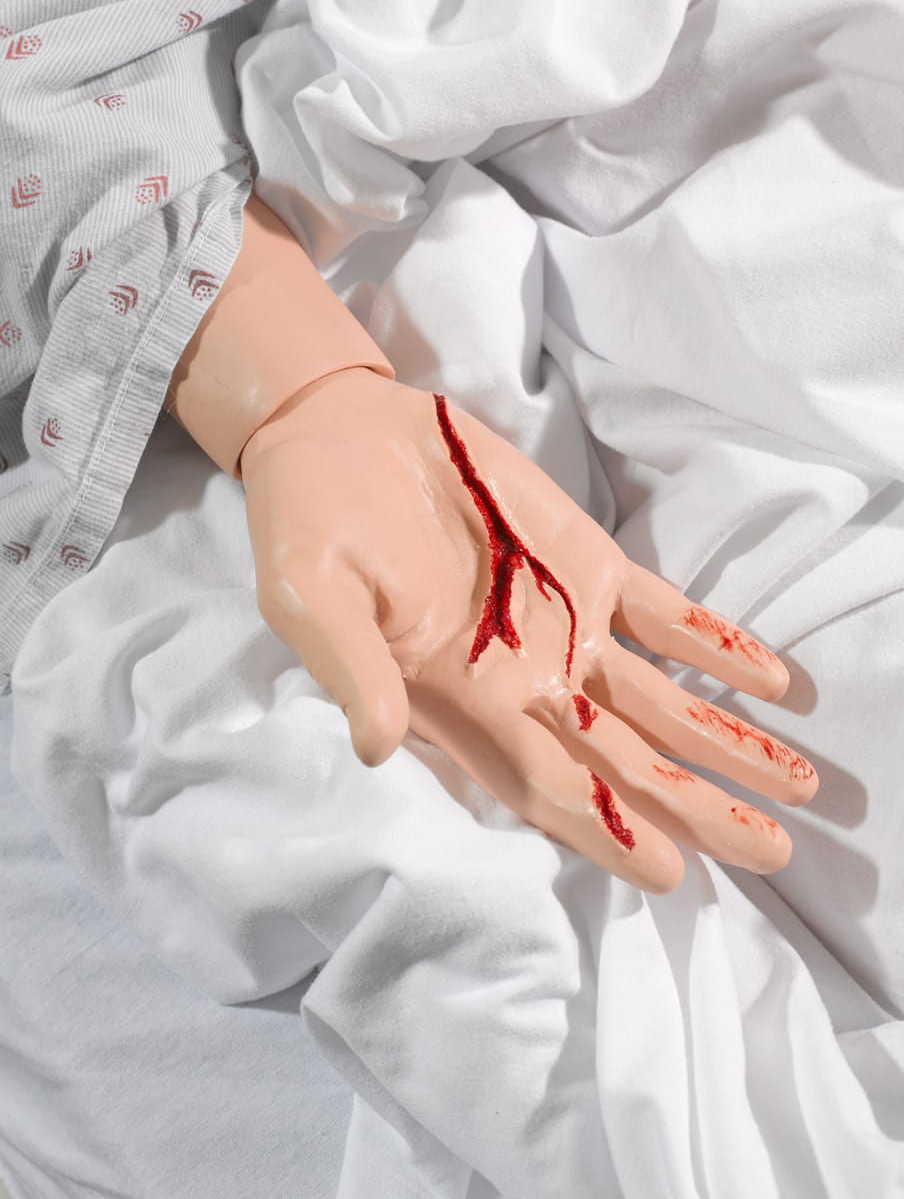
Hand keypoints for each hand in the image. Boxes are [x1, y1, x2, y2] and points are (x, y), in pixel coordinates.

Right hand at [240, 368, 816, 892]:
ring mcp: (563, 623)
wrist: (340, 434)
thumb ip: (350, 668)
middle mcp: (521, 680)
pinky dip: (719, 648)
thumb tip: (380, 746)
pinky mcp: (587, 565)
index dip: (606, 830)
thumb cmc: (307, 523)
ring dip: (725, 742)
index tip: (673, 871)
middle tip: (771, 850)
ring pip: (657, 701)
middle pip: (621, 760)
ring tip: (796, 783)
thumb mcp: (306, 595)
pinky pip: (666, 619)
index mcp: (456, 700)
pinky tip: (774, 682)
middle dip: (695, 807)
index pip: (542, 784)